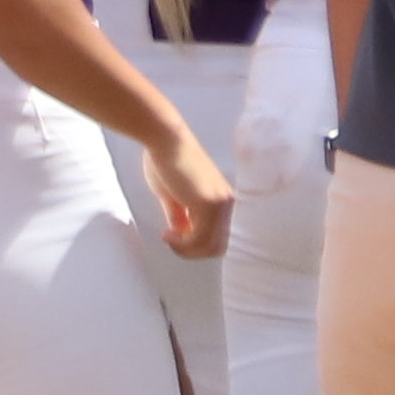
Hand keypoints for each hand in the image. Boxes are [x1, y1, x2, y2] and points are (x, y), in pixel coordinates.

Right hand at [146, 131, 236, 259]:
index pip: (217, 238)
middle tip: (170, 242)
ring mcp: (220, 203)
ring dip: (185, 250)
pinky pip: (199, 239)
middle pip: (217, 247)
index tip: (171, 237)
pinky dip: (181, 244)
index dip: (193, 246)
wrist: (167, 142)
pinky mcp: (209, 203)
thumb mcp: (174, 197)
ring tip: (168, 237)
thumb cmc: (168, 163)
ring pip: (210, 247)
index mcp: (222, 200)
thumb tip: (180, 234)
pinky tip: (167, 234)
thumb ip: (180, 216)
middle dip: (190, 252)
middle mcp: (227, 202)